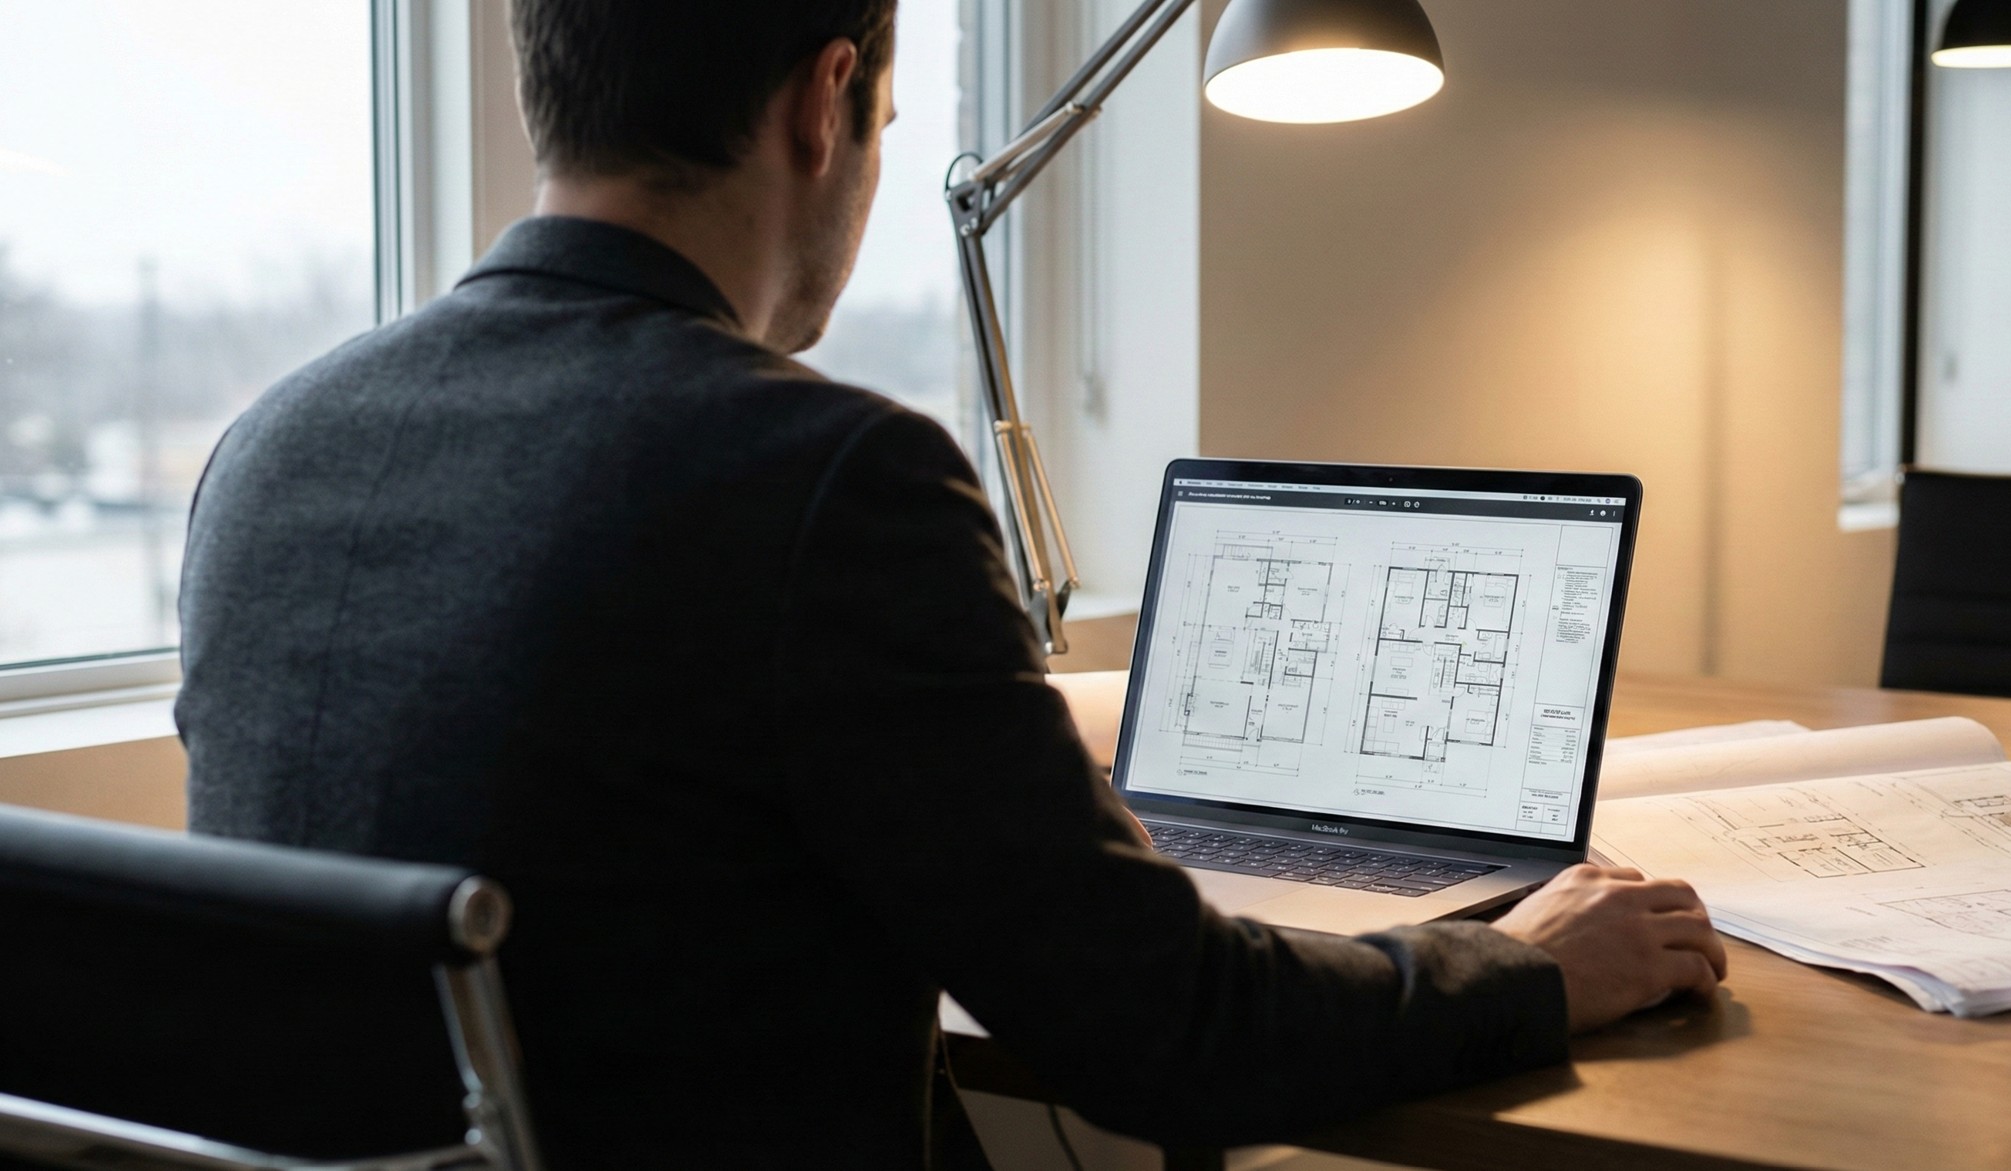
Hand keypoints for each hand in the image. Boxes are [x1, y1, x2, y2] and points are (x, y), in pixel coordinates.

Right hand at [1492, 863, 1727, 1032]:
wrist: (1509, 979)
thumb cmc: (1512, 955)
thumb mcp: (1536, 909)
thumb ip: (1563, 907)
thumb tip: (1572, 927)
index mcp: (1586, 879)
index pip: (1636, 879)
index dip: (1653, 903)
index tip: (1656, 920)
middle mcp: (1617, 896)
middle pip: (1679, 894)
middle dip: (1695, 916)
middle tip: (1699, 938)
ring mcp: (1637, 929)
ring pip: (1698, 927)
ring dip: (1711, 948)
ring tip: (1712, 966)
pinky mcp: (1649, 966)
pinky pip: (1696, 966)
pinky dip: (1706, 978)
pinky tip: (1701, 990)